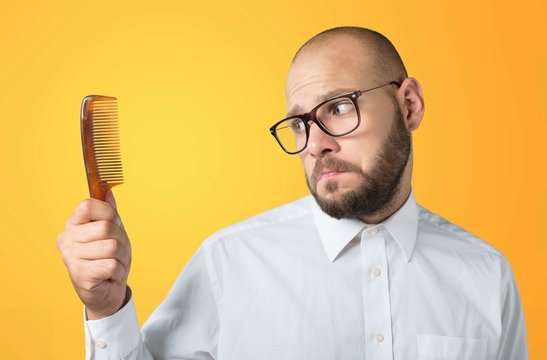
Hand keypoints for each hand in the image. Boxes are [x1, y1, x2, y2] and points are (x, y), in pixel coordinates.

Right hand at [56, 189, 130, 319]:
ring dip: (120, 258)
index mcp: (73, 225)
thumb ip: (109, 212)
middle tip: (115, 252)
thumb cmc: (109, 258)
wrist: (107, 290)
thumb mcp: (113, 232)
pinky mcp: (79, 275)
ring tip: (112, 264)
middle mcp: (67, 239)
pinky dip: (118, 271)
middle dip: (120, 240)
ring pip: (112, 246)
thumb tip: (108, 191)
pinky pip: (111, 264)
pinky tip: (109, 275)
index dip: (108, 214)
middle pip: (106, 227)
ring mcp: (70, 257)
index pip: (89, 205)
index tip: (111, 225)